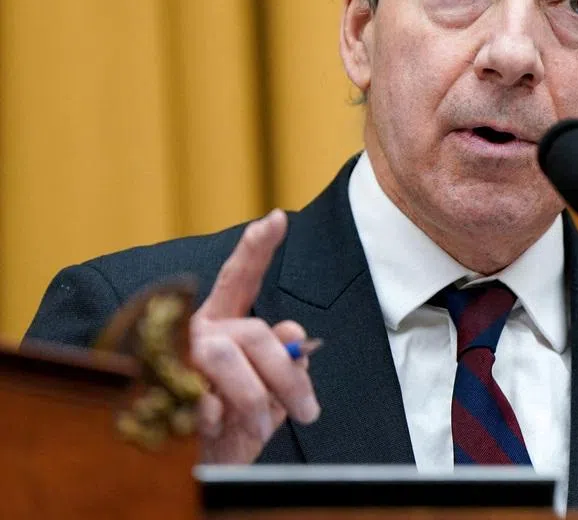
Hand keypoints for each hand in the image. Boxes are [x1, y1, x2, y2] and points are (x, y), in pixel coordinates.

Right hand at [191, 210, 320, 462]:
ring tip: (259, 428)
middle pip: (256, 333)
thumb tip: (294, 330)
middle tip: (309, 411)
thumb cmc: (235, 425)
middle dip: (287, 375)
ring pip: (230, 359)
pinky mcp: (157, 387)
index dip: (257, 249)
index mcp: (223, 324)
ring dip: (255, 400)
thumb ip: (284, 360)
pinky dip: (218, 417)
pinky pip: (200, 394)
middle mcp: (197, 331)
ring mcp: (175, 355)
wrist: (197, 469)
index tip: (276, 218)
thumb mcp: (271, 393)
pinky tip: (214, 427)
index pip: (240, 279)